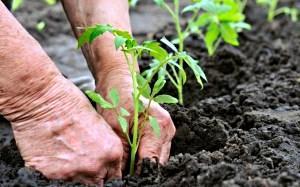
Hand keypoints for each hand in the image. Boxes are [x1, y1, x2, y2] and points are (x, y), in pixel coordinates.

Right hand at [6, 75, 123, 184]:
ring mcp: (73, 173)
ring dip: (75, 174)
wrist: (42, 100)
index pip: (115, 176)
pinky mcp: (50, 175)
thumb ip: (104, 146)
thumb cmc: (70, 103)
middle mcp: (95, 166)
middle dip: (94, 176)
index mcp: (112, 152)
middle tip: (84, 163)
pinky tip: (53, 157)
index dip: (107, 172)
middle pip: (98, 183)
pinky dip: (56, 172)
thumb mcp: (99, 124)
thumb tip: (103, 159)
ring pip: (79, 184)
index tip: (102, 170)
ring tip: (67, 157)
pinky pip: (57, 181)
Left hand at [96, 69, 175, 170]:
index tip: (125, 180)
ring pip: (158, 159)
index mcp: (159, 126)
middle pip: (157, 163)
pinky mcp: (163, 132)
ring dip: (143, 165)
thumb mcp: (115, 129)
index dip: (138, 174)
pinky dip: (145, 157)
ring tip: (127, 167)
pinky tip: (133, 157)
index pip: (151, 162)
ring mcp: (167, 131)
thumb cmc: (116, 100)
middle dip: (141, 171)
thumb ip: (123, 155)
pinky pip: (156, 152)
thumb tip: (123, 176)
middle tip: (125, 175)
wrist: (119, 83)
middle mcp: (168, 130)